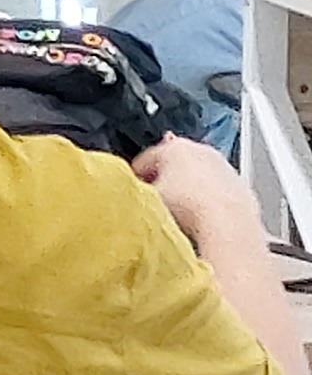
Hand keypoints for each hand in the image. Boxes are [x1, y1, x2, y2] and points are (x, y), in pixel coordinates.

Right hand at [134, 137, 265, 246]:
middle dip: (165, 181)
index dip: (135, 177)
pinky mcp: (241, 187)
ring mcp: (224, 168)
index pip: (145, 159)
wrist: (228, 226)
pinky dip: (208, 202)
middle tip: (155, 202)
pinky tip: (201, 220)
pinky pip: (216, 192)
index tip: (133, 191)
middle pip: (175, 164)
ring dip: (188, 191)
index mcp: (174, 148)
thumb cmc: (188, 210)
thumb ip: (138, 192)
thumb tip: (133, 196)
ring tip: (179, 215)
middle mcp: (202, 151)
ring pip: (198, 177)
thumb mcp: (147, 199)